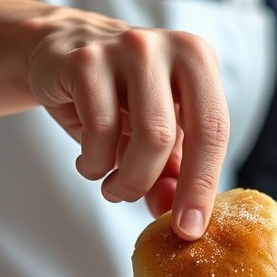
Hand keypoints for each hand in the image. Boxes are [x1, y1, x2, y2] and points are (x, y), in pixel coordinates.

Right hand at [28, 10, 229, 239]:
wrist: (62, 51)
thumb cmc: (121, 99)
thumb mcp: (156, 134)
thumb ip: (175, 174)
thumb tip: (183, 222)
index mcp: (198, 61)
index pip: (214, 129)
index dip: (203, 185)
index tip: (190, 229)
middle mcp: (168, 47)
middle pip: (170, 136)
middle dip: (152, 184)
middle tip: (139, 208)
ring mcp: (125, 48)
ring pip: (139, 135)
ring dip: (123, 179)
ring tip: (113, 186)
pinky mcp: (84, 60)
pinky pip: (96, 129)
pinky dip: (92, 163)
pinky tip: (89, 162)